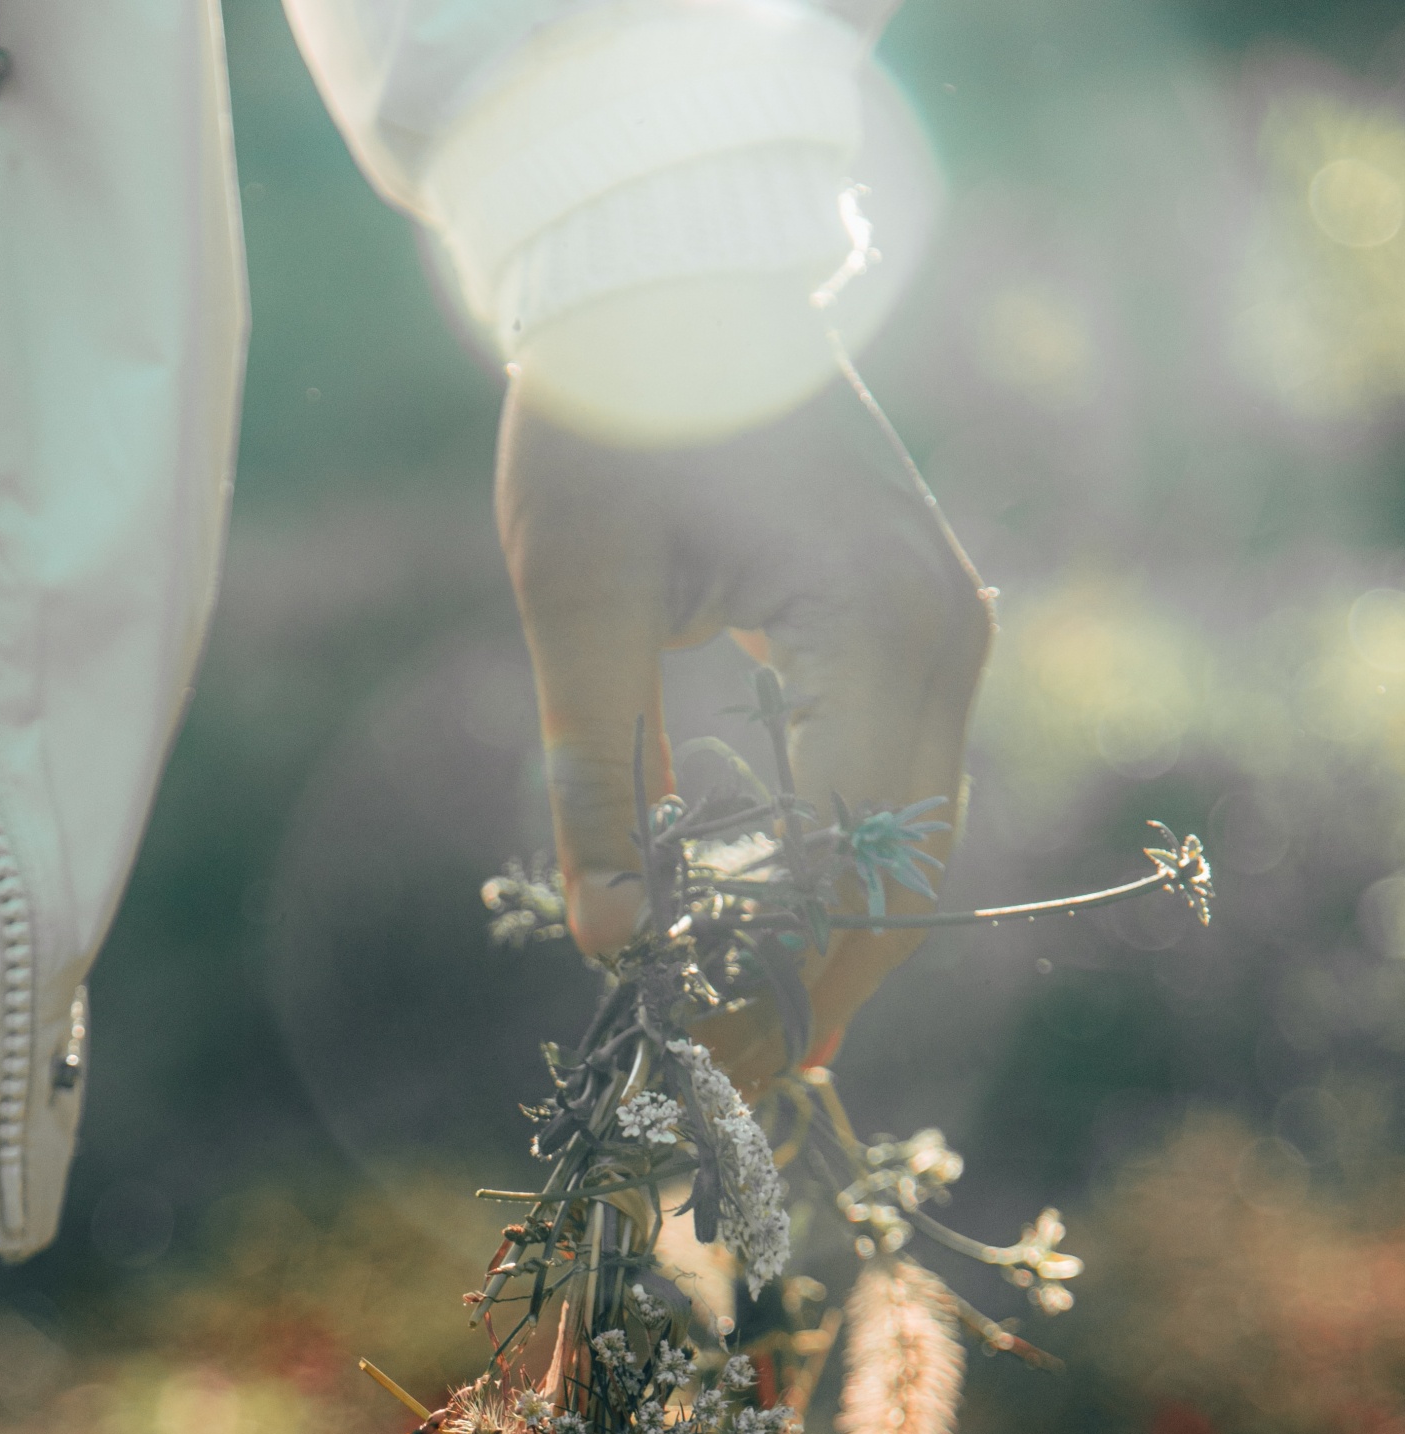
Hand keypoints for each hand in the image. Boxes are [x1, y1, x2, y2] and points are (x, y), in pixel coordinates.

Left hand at [495, 348, 992, 1092]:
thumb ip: (600, 784)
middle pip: (907, 871)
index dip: (777, 979)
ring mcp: (950, 623)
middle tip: (731, 1067)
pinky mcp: (923, 616)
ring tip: (748, 1013)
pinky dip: (845, 856)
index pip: (848, 869)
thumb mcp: (580, 606)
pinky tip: (774, 914)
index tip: (699, 1054)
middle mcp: (944, 636)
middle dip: (820, 980)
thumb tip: (608, 946)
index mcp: (873, 630)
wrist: (671, 270)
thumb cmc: (610, 415)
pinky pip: (903, 775)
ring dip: (836, 929)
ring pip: (918, 835)